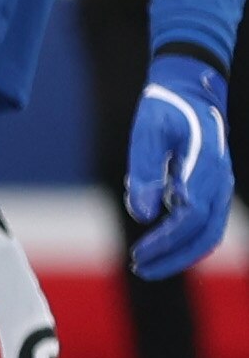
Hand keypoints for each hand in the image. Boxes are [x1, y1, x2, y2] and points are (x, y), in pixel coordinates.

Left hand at [126, 54, 232, 277]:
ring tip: (146, 263)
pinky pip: (205, 223)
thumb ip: (145, 171)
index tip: (138, 253)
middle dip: (175, 257)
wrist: (190, 89)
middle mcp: (219, 181)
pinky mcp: (213, 188)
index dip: (166, 240)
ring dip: (181, 253)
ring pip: (209, 233)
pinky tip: (159, 245)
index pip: (191, 216)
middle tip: (140, 267)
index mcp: (205, 167)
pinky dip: (186, 240)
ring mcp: (220, 186)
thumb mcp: (147, 132)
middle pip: (206, 234)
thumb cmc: (165, 108)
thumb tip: (144, 215)